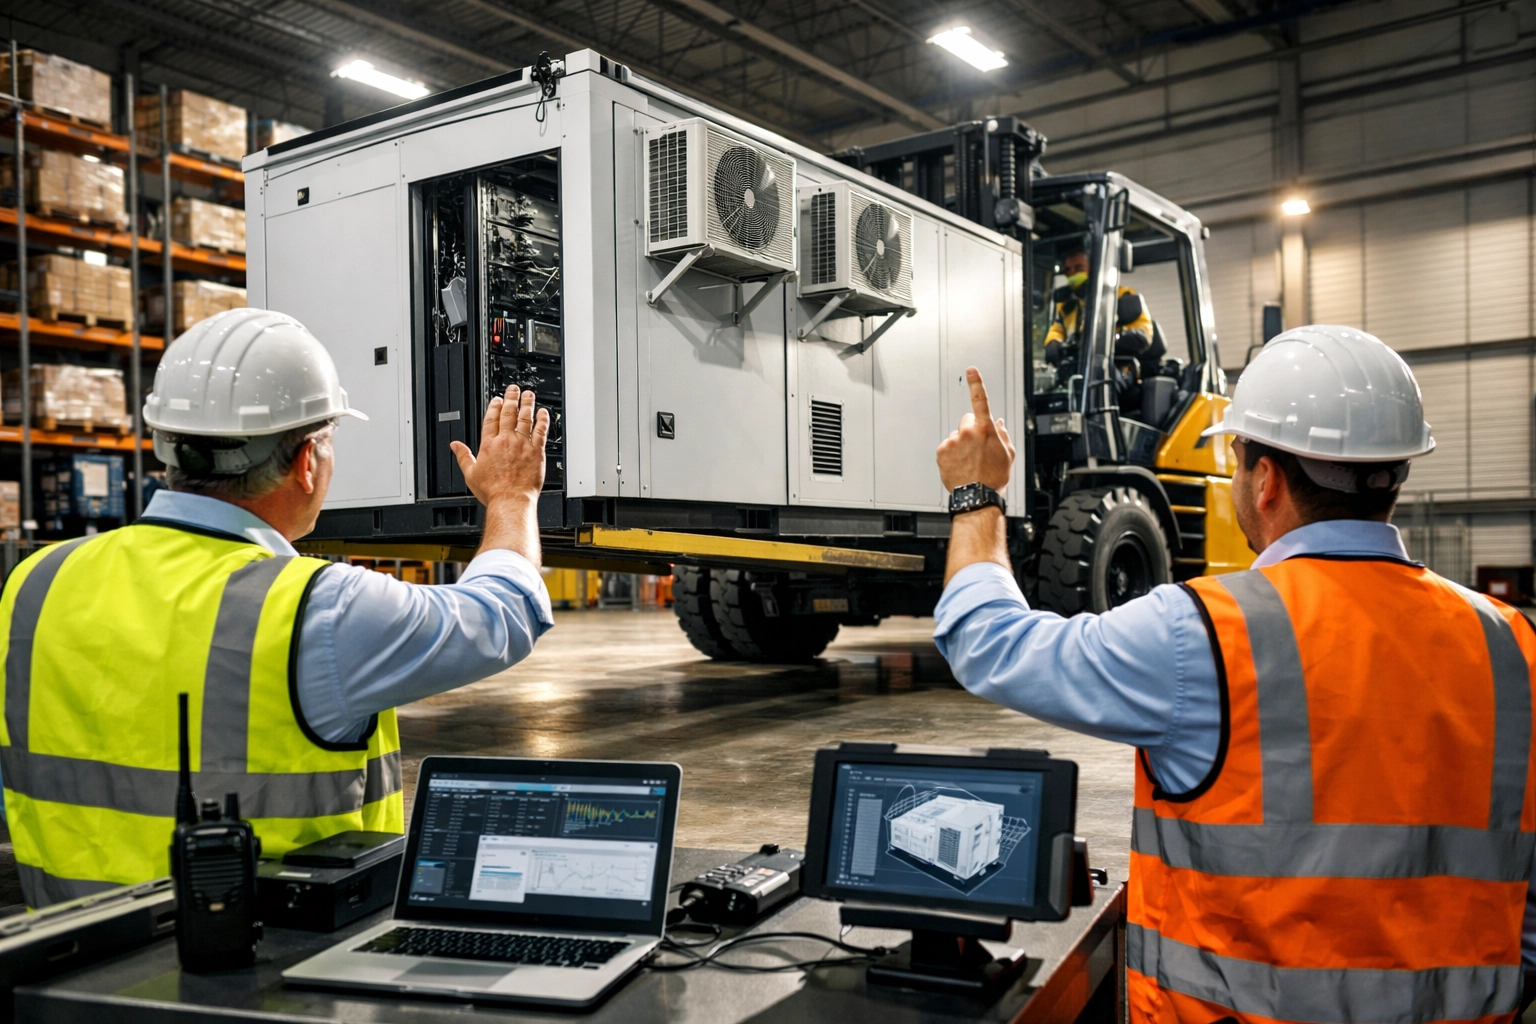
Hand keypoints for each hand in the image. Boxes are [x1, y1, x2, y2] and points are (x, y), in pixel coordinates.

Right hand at [450, 385, 548, 508]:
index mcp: (489, 445)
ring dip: (527, 404)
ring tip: (528, 394)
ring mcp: (522, 445)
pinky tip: (544, 413)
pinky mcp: (536, 452)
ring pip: (525, 418)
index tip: (497, 399)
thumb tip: (455, 446)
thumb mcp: (471, 474)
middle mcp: (506, 441)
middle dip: (511, 398)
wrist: (511, 500)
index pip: (491, 419)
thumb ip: (463, 456)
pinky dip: (543, 420)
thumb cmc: (492, 491)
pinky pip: (541, 431)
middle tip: (514, 389)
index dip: (494, 406)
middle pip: (508, 414)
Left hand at [937, 367, 1013, 491]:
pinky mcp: (941, 451)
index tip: (971, 370)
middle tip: (977, 448)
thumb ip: (1003, 434)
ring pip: (956, 435)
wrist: (977, 496)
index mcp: (986, 429)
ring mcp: (953, 441)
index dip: (976, 383)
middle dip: (971, 429)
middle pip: (967, 420)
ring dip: (961, 444)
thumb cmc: (994, 477)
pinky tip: (960, 465)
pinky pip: (947, 447)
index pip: (981, 400)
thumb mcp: (1007, 454)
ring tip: (969, 461)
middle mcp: (968, 432)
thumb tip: (999, 422)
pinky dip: (952, 454)